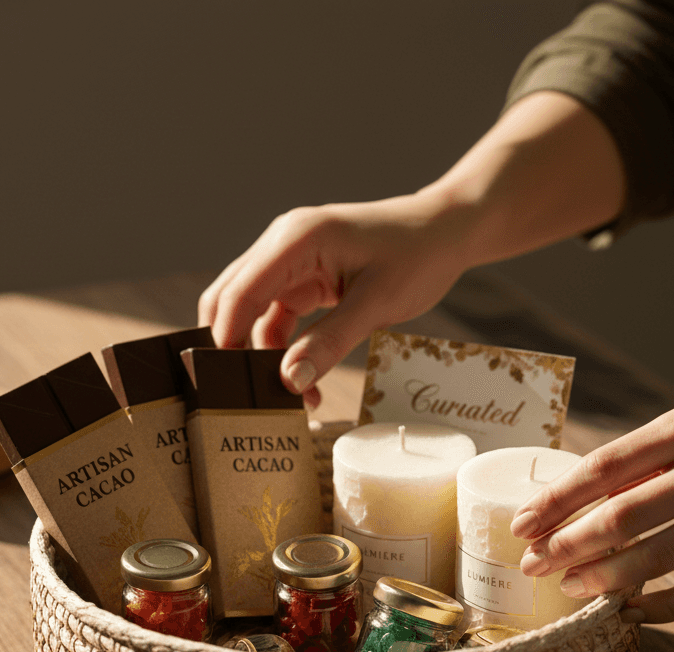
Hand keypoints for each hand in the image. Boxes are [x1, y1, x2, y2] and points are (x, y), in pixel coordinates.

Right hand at [198, 93, 625, 408]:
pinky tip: (304, 382)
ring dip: (264, 356)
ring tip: (291, 398)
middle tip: (251, 396)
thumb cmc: (418, 256)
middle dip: (236, 350)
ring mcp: (290, 262)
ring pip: (251, 314)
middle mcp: (283, 245)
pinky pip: (277, 318)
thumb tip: (288, 381)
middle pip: (231, 300)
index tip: (229, 385)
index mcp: (296, 239)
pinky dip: (283, 351)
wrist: (447, 231)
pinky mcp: (303, 280)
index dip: (226, 340)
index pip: (240, 292)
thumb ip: (329, 342)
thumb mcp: (376, 304)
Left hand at [511, 399, 673, 622]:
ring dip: (605, 578)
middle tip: (534, 564)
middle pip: (623, 515)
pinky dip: (660, 608)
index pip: (604, 466)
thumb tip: (575, 497)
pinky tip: (628, 614)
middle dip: (568, 545)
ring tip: (572, 589)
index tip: (521, 525)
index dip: (556, 501)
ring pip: (658, 557)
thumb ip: (646, 458)